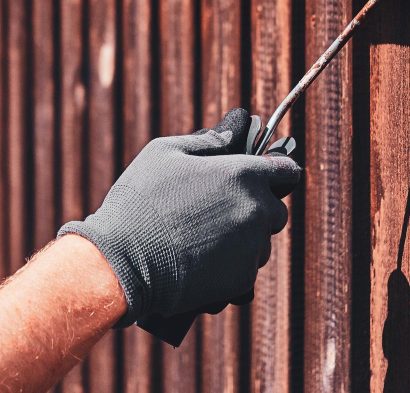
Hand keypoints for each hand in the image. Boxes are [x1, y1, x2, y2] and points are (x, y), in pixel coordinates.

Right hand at [58, 108, 300, 325]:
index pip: (287, 170)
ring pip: (262, 241)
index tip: (265, 175)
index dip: (277, 171)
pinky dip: (232, 265)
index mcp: (242, 173)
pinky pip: (247, 268)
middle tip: (219, 210)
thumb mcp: (164, 153)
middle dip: (256, 208)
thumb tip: (235, 129)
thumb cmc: (140, 201)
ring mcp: (252, 248)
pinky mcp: (242, 280)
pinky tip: (201, 259)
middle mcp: (256, 210)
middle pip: (276, 209)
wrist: (122, 263)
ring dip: (244, 238)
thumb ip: (207, 140)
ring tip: (204, 238)